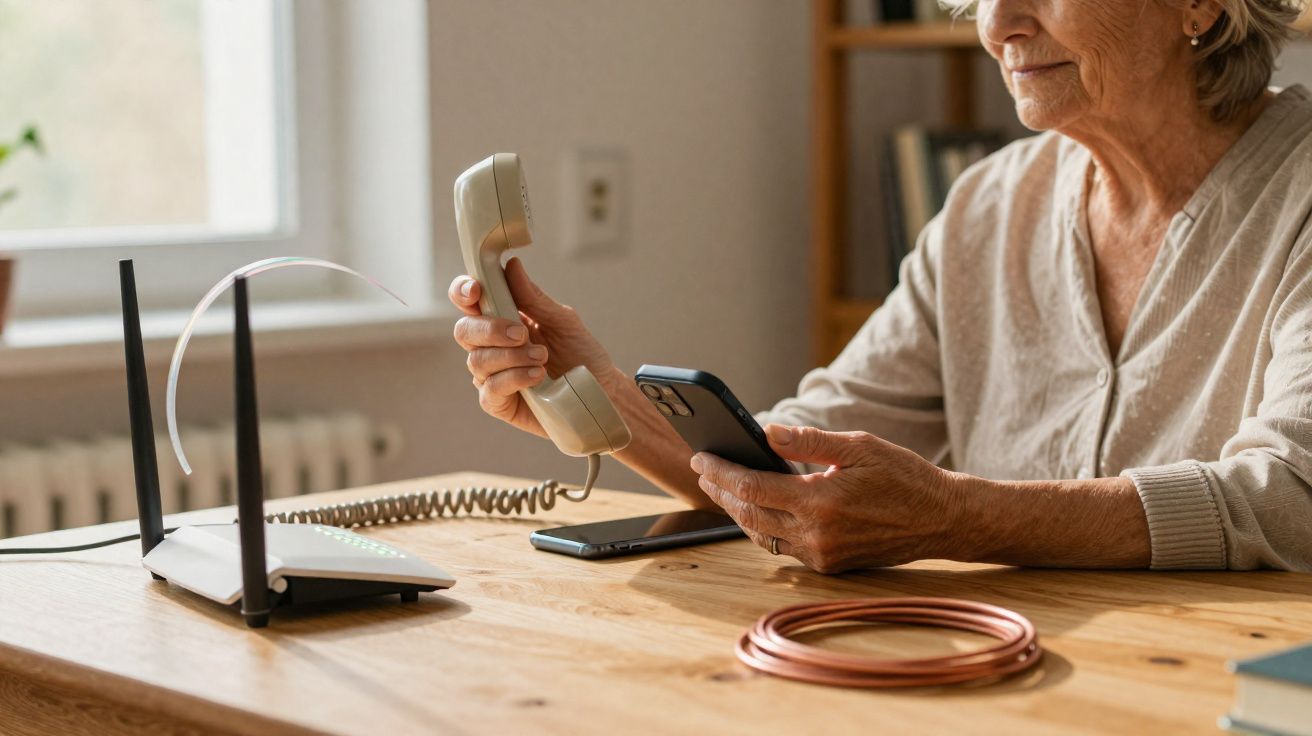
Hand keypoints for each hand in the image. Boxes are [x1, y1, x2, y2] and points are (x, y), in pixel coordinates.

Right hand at [449, 257, 621, 438]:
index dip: (463, 292)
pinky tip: (537, 376)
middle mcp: (491, 345)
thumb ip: (535, 299)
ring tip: (542, 358)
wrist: (600, 391)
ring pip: (477, 360)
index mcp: (502, 318)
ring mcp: (491, 374)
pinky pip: (491, 389)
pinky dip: (514, 378)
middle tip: (522, 333)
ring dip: (511, 356)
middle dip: (490, 329)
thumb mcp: (563, 321)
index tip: (476, 290)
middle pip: (464, 330)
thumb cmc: (580, 354)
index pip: (469, 300)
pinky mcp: (498, 402)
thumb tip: (512, 266)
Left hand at [690, 424, 960, 572]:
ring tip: (723, 489)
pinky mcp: (830, 566)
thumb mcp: (859, 446)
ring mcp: (822, 555)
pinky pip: (784, 548)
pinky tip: (758, 509)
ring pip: (762, 535)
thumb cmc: (905, 477)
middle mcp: (816, 535)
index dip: (721, 473)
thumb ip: (809, 441)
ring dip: (739, 512)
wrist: (942, 519)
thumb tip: (767, 432)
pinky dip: (764, 528)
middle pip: (749, 513)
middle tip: (704, 471)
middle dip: (721, 492)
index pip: (752, 487)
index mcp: (820, 502)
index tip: (701, 458)